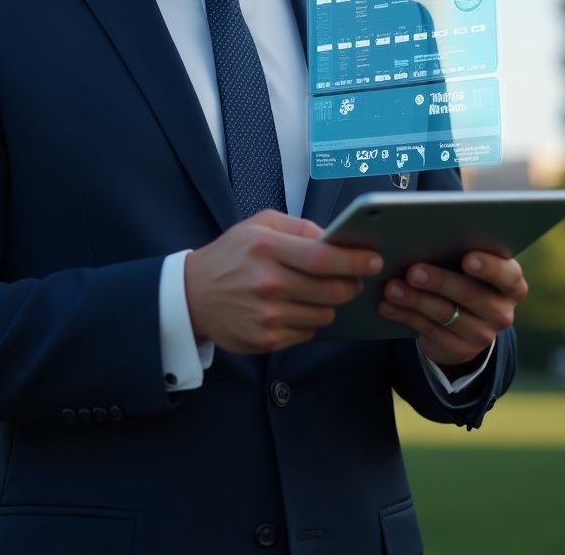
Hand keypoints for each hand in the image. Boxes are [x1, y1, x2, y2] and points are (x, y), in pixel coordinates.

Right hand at [185, 210, 382, 353]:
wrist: (191, 296)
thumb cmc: (231, 255)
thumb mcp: (259, 225)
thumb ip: (300, 227)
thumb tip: (336, 239)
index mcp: (266, 248)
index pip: (322, 257)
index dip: (354, 260)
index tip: (373, 259)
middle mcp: (267, 283)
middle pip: (331, 289)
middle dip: (351, 284)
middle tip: (353, 279)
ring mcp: (267, 315)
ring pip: (324, 313)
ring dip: (329, 303)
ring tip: (315, 292)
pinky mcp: (266, 340)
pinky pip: (308, 332)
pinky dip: (309, 320)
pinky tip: (294, 307)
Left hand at [377, 252, 527, 369]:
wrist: (466, 323)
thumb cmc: (465, 278)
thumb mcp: (470, 266)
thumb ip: (460, 251)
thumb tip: (425, 235)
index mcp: (511, 283)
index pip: (507, 275)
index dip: (489, 267)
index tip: (468, 258)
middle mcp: (501, 310)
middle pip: (470, 294)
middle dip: (439, 281)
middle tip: (414, 271)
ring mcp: (482, 334)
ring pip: (445, 313)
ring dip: (415, 299)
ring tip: (392, 287)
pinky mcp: (460, 349)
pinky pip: (429, 330)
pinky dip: (405, 315)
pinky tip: (387, 305)